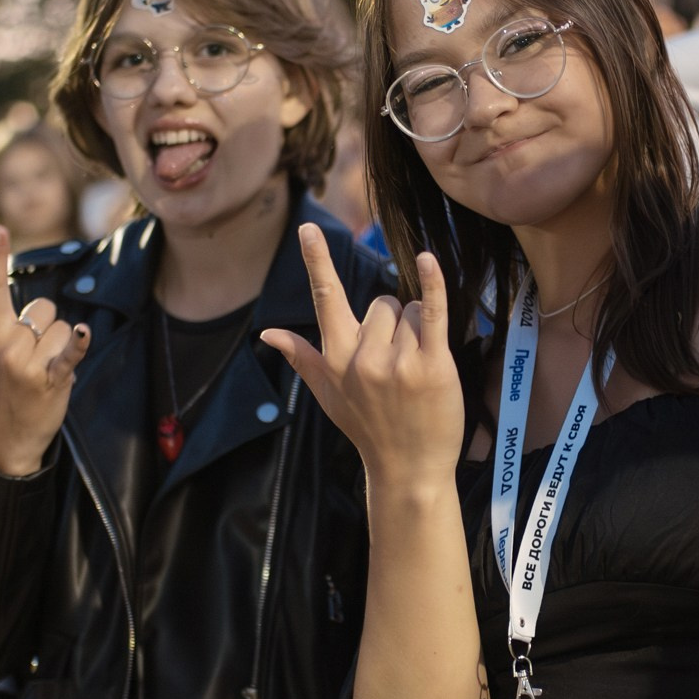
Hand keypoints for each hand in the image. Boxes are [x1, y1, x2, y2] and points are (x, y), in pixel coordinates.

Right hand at [0, 225, 91, 477]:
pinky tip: (81, 332)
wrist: (5, 438)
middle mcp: (4, 345)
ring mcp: (27, 363)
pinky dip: (77, 343)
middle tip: (29, 355)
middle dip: (42, 325)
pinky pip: (68, 351)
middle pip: (41, 307)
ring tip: (43, 369)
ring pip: (60, 327)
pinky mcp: (51, 379)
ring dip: (58, 345)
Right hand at [259, 226, 464, 490]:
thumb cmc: (368, 430)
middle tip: (398, 366)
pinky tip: (428, 261)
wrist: (409, 470)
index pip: (326, 299)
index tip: (308, 228)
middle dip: (394, 324)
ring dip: (418, 331)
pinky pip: (432, 312)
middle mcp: (363, 356)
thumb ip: (301, 357)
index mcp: (337, 358)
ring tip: (416, 371)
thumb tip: (266, 334)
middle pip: (382, 303)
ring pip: (410, 311)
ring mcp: (398, 361)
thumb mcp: (328, 395)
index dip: (318, 261)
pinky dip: (433, 285)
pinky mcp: (432, 365)